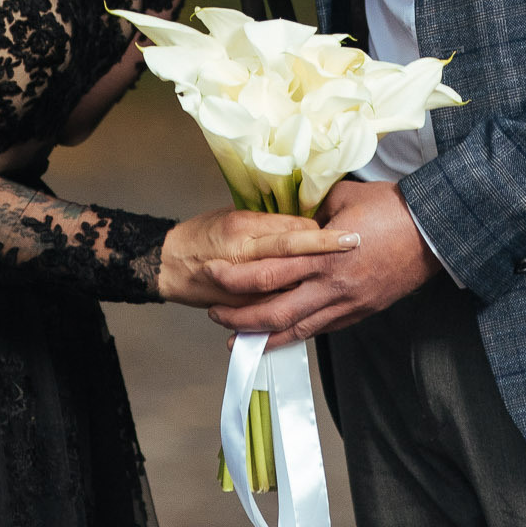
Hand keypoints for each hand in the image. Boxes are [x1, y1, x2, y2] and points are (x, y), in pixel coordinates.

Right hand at [157, 205, 361, 307]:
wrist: (169, 265)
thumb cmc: (203, 233)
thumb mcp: (235, 215)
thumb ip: (269, 221)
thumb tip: (305, 220)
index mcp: (243, 227)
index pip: (289, 227)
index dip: (318, 229)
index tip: (343, 225)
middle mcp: (243, 254)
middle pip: (292, 252)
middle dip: (325, 249)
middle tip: (355, 244)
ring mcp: (242, 285)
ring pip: (285, 285)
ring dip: (316, 282)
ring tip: (346, 278)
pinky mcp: (241, 307)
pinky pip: (273, 311)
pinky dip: (296, 309)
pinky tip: (319, 306)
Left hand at [207, 179, 439, 346]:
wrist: (434, 232)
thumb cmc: (392, 208)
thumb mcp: (344, 197)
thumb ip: (314, 213)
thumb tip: (297, 220)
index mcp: (321, 253)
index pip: (267, 270)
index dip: (235, 277)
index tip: (211, 274)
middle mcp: (330, 284)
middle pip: (274, 310)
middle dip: (240, 317)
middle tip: (215, 315)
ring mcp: (346, 303)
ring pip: (296, 330)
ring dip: (263, 337)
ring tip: (238, 341)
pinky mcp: (360, 312)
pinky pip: (321, 330)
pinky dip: (296, 336)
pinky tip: (280, 337)